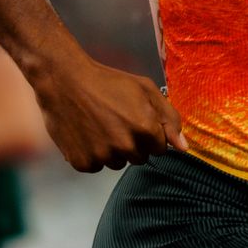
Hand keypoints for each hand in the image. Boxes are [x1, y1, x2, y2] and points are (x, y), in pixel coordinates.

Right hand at [33, 53, 186, 172]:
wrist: (64, 81)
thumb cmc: (107, 82)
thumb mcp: (145, 89)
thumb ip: (169, 118)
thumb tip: (184, 148)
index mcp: (145, 128)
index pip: (160, 149)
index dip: (151, 134)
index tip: (137, 120)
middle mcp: (125, 146)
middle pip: (140, 158)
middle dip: (134, 143)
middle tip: (117, 120)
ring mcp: (102, 157)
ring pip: (118, 163)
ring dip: (113, 150)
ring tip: (100, 125)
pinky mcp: (82, 163)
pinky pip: (96, 166)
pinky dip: (92, 154)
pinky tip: (86, 133)